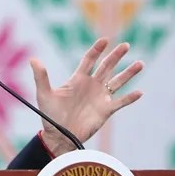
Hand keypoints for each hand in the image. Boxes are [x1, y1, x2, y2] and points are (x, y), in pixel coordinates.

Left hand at [30, 38, 143, 155]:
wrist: (59, 136)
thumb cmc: (50, 115)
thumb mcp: (44, 94)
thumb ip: (41, 77)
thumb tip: (33, 60)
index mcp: (77, 79)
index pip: (89, 59)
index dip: (97, 49)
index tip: (105, 40)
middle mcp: (91, 85)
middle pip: (106, 66)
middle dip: (116, 56)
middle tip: (126, 45)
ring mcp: (100, 97)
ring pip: (117, 82)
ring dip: (129, 73)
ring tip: (140, 63)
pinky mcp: (106, 111)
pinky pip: (121, 102)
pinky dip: (130, 98)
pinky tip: (139, 92)